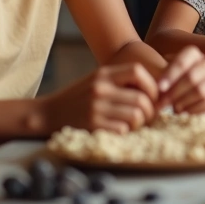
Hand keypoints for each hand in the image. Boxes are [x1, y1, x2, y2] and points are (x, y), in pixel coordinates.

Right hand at [42, 63, 158, 133]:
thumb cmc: (79, 99)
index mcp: (103, 74)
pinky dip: (125, 132)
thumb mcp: (98, 81)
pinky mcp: (92, 125)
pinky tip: (118, 131)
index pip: (138, 71)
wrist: (47, 113)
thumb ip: (121, 82)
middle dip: (150, 111)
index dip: (152, 86)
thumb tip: (157, 91)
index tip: (153, 97)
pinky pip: (123, 130)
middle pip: (142, 99)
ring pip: (136, 116)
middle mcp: (100, 88)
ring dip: (139, 123)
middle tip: (147, 117)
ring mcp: (96, 107)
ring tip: (133, 124)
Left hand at [155, 45, 204, 113]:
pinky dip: (194, 109)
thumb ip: (159, 77)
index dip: (171, 75)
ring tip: (173, 108)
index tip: (159, 88)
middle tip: (163, 103)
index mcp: (192, 54)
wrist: (178, 87)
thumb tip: (159, 89)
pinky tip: (183, 112)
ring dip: (184, 102)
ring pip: (201, 91)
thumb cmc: (167, 79)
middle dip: (175, 92)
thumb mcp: (160, 73)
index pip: (182, 62)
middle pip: (192, 77)